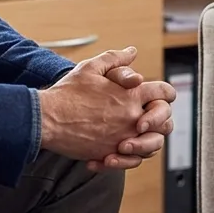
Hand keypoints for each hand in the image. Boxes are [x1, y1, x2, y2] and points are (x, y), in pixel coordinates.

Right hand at [38, 47, 175, 167]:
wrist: (47, 119)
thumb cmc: (67, 93)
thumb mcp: (91, 68)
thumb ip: (115, 59)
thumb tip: (132, 52)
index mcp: (131, 94)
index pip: (165, 93)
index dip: (166, 93)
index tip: (160, 96)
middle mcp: (132, 117)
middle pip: (166, 122)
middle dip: (161, 119)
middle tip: (148, 118)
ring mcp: (123, 137)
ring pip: (153, 145)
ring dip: (149, 140)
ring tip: (134, 135)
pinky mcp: (110, 153)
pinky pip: (133, 160)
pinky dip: (130, 157)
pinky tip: (117, 150)